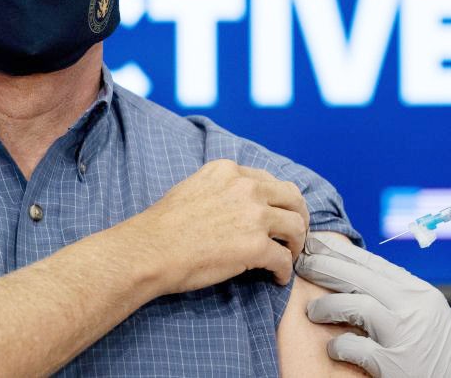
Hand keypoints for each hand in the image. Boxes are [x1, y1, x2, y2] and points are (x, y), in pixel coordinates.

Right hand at [133, 159, 308, 293]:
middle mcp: (247, 188)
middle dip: (299, 216)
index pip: (270, 181)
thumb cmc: (164, 224)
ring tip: (290, 255)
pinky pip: (284, 259)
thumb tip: (235, 203)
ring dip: (296, 243)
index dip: (279, 199)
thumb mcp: (194, 187)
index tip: (278, 213)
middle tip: (295, 233)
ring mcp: (254, 216)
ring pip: (296, 226)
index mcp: (230, 171)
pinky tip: (277, 278)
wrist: (151, 250)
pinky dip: (285, 271)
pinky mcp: (256, 246)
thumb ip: (220, 188)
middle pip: (292, 198)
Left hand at [295, 234, 450, 377]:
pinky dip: (339, 345)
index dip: (340, 251)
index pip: (372, 262)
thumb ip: (396, 293)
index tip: (316, 243)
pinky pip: (356, 346)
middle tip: (302, 264)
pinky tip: (333, 348)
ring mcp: (404, 334)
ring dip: (327, 306)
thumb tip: (354, 272)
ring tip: (313, 311)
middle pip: (358, 276)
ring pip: (354, 304)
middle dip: (325, 267)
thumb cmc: (442, 350)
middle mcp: (412, 306)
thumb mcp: (426, 311)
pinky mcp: (395, 364)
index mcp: (418, 291)